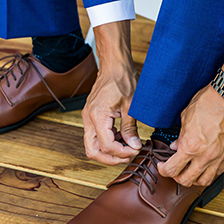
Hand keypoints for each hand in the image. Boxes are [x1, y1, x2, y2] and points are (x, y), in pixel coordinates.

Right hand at [82, 20, 141, 164]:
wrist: (115, 64)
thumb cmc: (123, 79)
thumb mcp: (131, 106)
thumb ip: (130, 129)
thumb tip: (134, 146)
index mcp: (97, 116)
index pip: (106, 146)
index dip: (121, 153)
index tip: (134, 151)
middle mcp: (88, 118)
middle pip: (93, 151)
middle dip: (110, 158)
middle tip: (127, 155)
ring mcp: (88, 116)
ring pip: (92, 145)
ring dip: (108, 150)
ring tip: (127, 146)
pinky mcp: (92, 114)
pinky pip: (95, 135)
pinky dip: (107, 140)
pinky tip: (121, 136)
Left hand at [158, 83, 223, 186]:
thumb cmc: (209, 102)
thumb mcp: (186, 116)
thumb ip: (180, 136)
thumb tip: (176, 146)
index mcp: (191, 146)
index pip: (172, 169)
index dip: (163, 169)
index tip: (162, 166)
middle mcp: (205, 156)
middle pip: (186, 180)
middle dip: (176, 177)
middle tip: (173, 169)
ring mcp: (218, 157)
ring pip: (204, 181)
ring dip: (193, 179)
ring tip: (189, 171)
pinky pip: (218, 172)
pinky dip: (209, 173)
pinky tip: (204, 166)